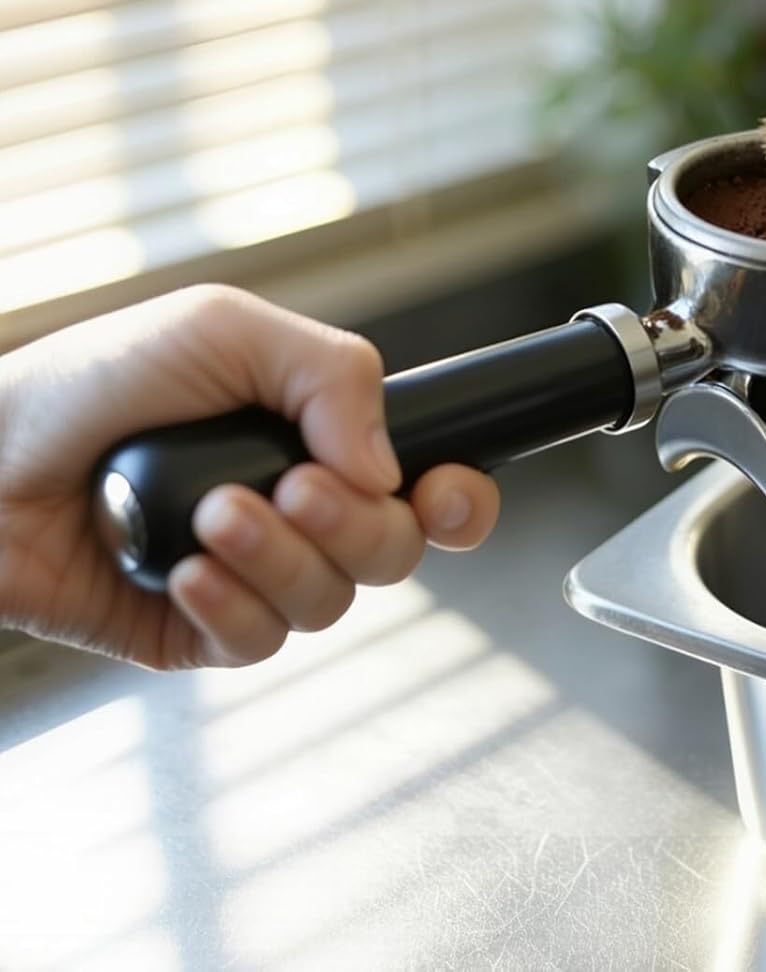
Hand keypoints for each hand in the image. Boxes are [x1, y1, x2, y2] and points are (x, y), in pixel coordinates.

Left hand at [0, 286, 500, 669]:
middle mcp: (302, 511)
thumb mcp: (226, 330)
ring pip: (331, 602)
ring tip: (212, 517)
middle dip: (354, 524)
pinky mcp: (197, 630)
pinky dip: (232, 605)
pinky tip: (186, 573)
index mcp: (325, 440)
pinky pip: (259, 643)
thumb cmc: (98, 379)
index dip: (459, 500)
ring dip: (281, 558)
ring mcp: (253, 574)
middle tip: (292, 486)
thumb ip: (334, 375)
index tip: (444, 495)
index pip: (431, 485)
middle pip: (395, 551)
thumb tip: (388, 468)